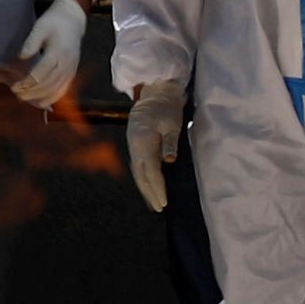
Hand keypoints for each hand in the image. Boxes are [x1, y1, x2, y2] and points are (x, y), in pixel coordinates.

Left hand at [9, 0, 86, 106]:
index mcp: (58, 51)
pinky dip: (54, 97)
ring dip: (41, 96)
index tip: (15, 86)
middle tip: (16, 93)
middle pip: (49, 83)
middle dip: (32, 91)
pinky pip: (65, 88)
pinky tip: (42, 103)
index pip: (42, 72)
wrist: (73, 20)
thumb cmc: (53, 22)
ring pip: (58, 89)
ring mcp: (72, 68)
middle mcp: (67, 62)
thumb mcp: (40, 27)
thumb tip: (22, 57)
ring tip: (25, 98)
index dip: (28, 82)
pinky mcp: (72, 71)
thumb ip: (31, 42)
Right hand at [124, 79, 186, 210]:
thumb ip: (169, 142)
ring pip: (138, 173)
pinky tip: (149, 186)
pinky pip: (138, 168)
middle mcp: (135, 148)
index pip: (151, 171)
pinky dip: (143, 180)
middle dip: (150, 193)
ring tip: (153, 203)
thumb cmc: (165, 109)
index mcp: (143, 143)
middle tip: (159, 208)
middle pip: (141, 176)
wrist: (152, 96)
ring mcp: (133, 148)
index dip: (157, 188)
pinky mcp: (135, 147)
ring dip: (145, 189)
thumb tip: (169, 160)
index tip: (164, 202)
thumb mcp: (171, 123)